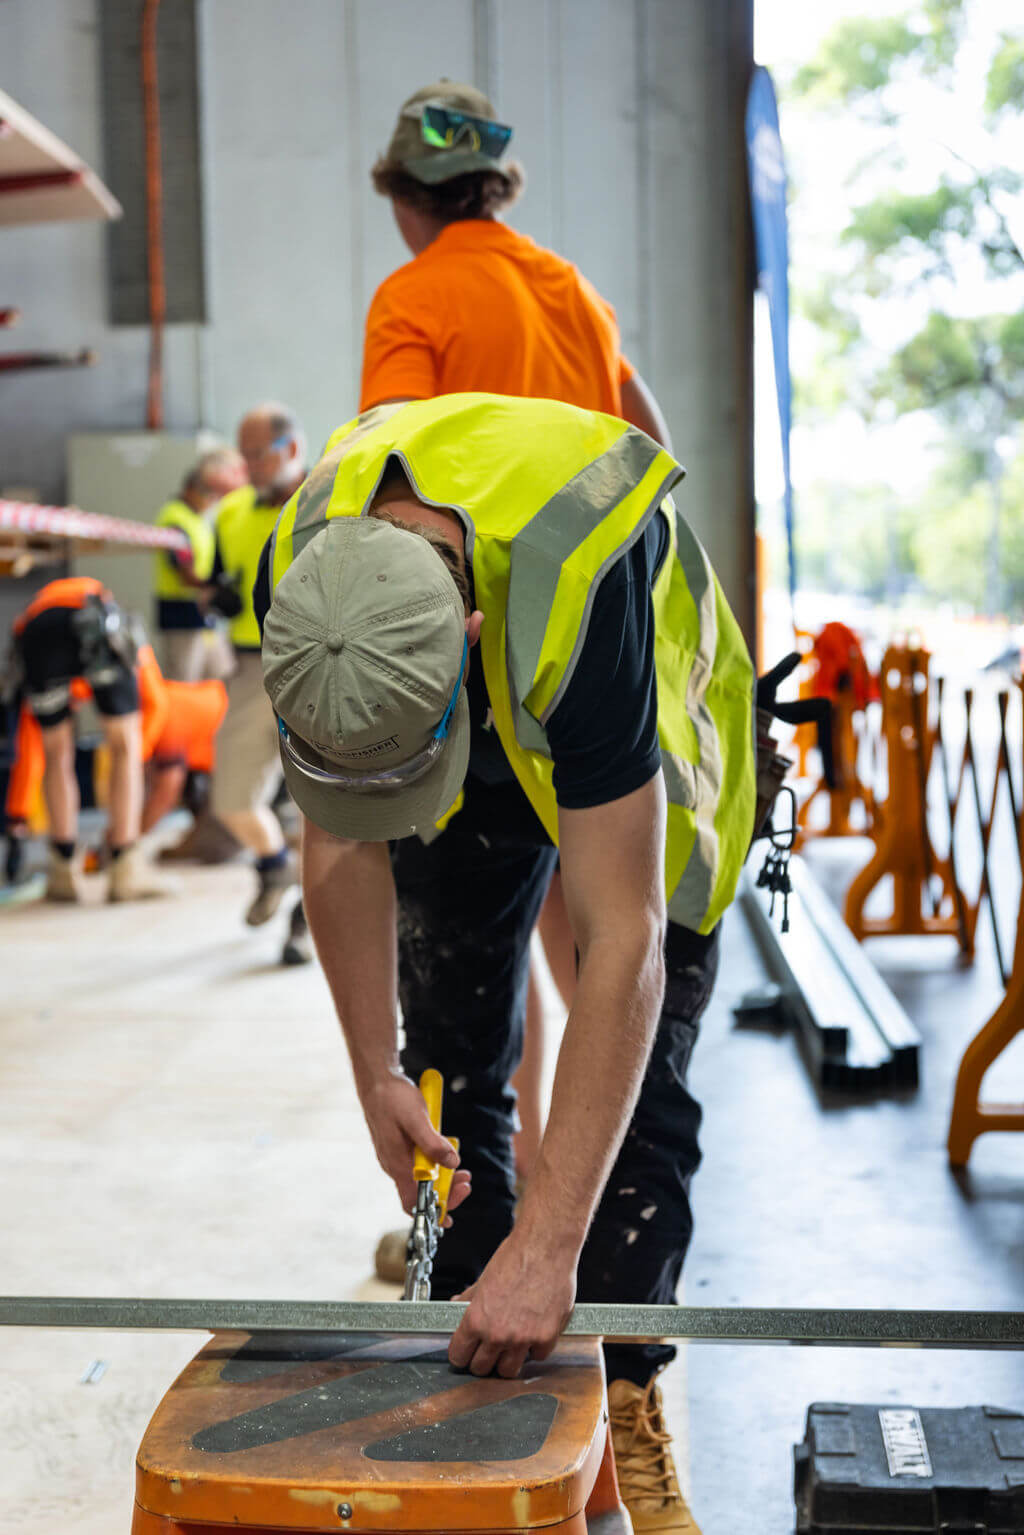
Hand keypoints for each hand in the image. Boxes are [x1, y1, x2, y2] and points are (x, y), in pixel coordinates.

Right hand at [362, 1069, 470, 1220]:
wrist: (376, 1081)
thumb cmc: (393, 1097)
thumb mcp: (416, 1118)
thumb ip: (432, 1143)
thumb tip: (452, 1163)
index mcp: (397, 1163)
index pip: (413, 1202)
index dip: (432, 1211)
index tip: (450, 1214)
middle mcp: (395, 1165)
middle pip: (420, 1193)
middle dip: (445, 1191)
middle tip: (466, 1180)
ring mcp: (396, 1157)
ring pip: (422, 1179)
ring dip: (443, 1178)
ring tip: (462, 1170)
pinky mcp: (400, 1148)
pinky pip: (419, 1165)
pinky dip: (435, 1164)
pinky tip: (446, 1153)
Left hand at [448, 1230, 575, 1378]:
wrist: (546, 1246)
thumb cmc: (517, 1256)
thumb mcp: (484, 1278)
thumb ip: (470, 1298)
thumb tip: (458, 1306)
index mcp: (477, 1320)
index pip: (459, 1355)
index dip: (461, 1354)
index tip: (466, 1352)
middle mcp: (497, 1334)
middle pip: (481, 1368)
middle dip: (483, 1360)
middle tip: (488, 1350)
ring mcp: (523, 1339)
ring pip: (508, 1371)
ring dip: (508, 1361)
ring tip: (511, 1346)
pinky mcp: (546, 1337)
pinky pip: (538, 1357)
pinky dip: (536, 1349)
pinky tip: (534, 1334)